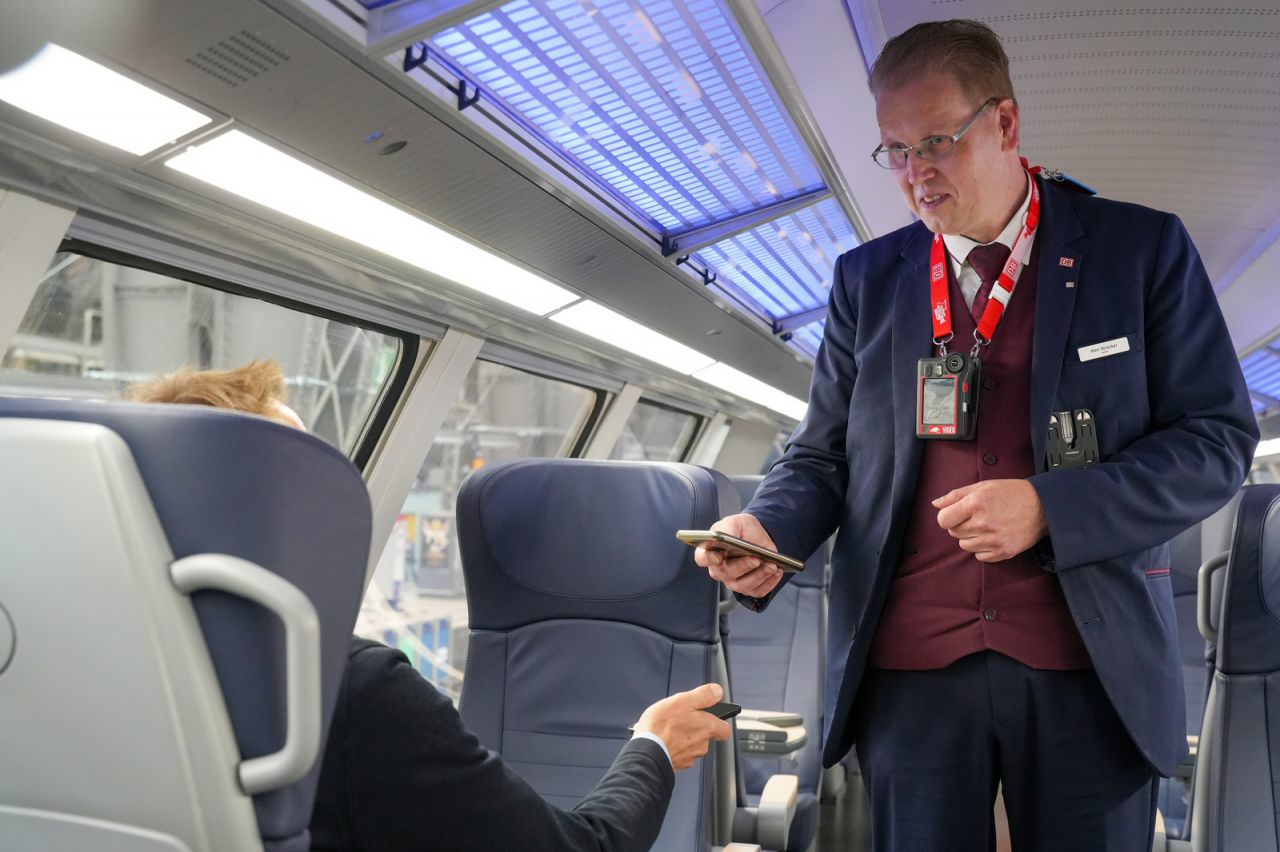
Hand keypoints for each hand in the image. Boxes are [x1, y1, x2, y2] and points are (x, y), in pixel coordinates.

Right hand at [632, 683, 732, 770]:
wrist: (646, 751)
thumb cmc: (662, 725)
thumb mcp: (682, 701)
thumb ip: (703, 695)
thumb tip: (717, 691)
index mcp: (707, 728)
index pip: (725, 729)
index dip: (719, 722)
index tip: (711, 716)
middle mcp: (702, 744)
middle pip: (706, 736)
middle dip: (696, 728)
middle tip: (681, 719)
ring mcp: (690, 756)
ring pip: (692, 745)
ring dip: (684, 738)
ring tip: (668, 729)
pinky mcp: (678, 764)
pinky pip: (680, 754)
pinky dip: (674, 748)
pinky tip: (664, 740)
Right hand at [692, 513, 784, 598]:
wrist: (757, 537)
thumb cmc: (741, 529)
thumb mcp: (735, 521)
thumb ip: (728, 527)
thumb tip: (725, 536)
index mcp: (710, 551)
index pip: (702, 558)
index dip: (709, 559)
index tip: (719, 557)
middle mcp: (719, 570)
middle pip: (726, 573)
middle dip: (743, 567)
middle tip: (756, 559)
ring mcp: (733, 581)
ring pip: (743, 586)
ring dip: (759, 576)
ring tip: (772, 565)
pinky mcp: (749, 588)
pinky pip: (758, 591)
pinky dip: (769, 583)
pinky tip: (776, 572)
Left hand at [933, 479, 1047, 562]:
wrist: (1043, 507)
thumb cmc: (1011, 493)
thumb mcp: (983, 486)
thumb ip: (956, 495)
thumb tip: (935, 504)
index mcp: (975, 504)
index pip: (943, 520)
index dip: (947, 516)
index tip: (957, 513)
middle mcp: (983, 523)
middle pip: (953, 533)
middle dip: (961, 525)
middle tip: (977, 517)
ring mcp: (993, 540)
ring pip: (965, 545)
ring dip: (971, 537)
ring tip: (987, 525)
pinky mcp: (1003, 552)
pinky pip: (980, 556)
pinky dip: (983, 548)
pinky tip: (994, 536)